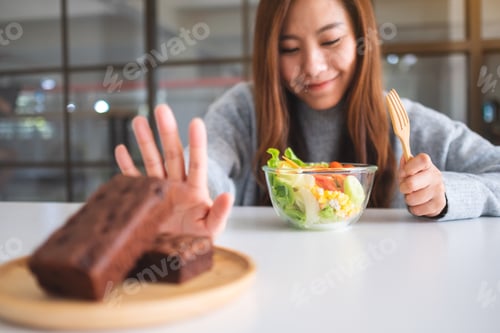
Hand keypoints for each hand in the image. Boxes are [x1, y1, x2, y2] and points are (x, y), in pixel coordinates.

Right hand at [114, 104, 233, 238]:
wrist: (177, 253)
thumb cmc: (199, 239)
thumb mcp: (212, 228)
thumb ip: (219, 213)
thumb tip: (227, 196)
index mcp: (194, 190)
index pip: (196, 162)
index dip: (196, 143)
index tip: (196, 122)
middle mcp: (177, 185)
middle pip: (172, 154)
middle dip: (167, 132)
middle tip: (162, 109)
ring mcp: (160, 191)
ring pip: (152, 161)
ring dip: (145, 142)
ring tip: (139, 120)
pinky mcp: (146, 201)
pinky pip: (135, 180)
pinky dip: (127, 167)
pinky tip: (121, 150)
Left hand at [398, 153, 446, 217]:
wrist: (434, 193)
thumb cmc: (418, 180)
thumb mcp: (410, 170)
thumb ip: (405, 165)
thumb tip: (404, 157)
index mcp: (428, 165)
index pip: (422, 160)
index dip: (408, 167)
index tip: (404, 173)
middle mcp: (435, 176)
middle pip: (411, 184)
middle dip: (403, 188)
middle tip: (404, 188)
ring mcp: (439, 191)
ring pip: (412, 199)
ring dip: (408, 199)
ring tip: (412, 196)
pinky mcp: (439, 204)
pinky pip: (417, 210)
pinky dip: (414, 208)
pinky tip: (418, 203)